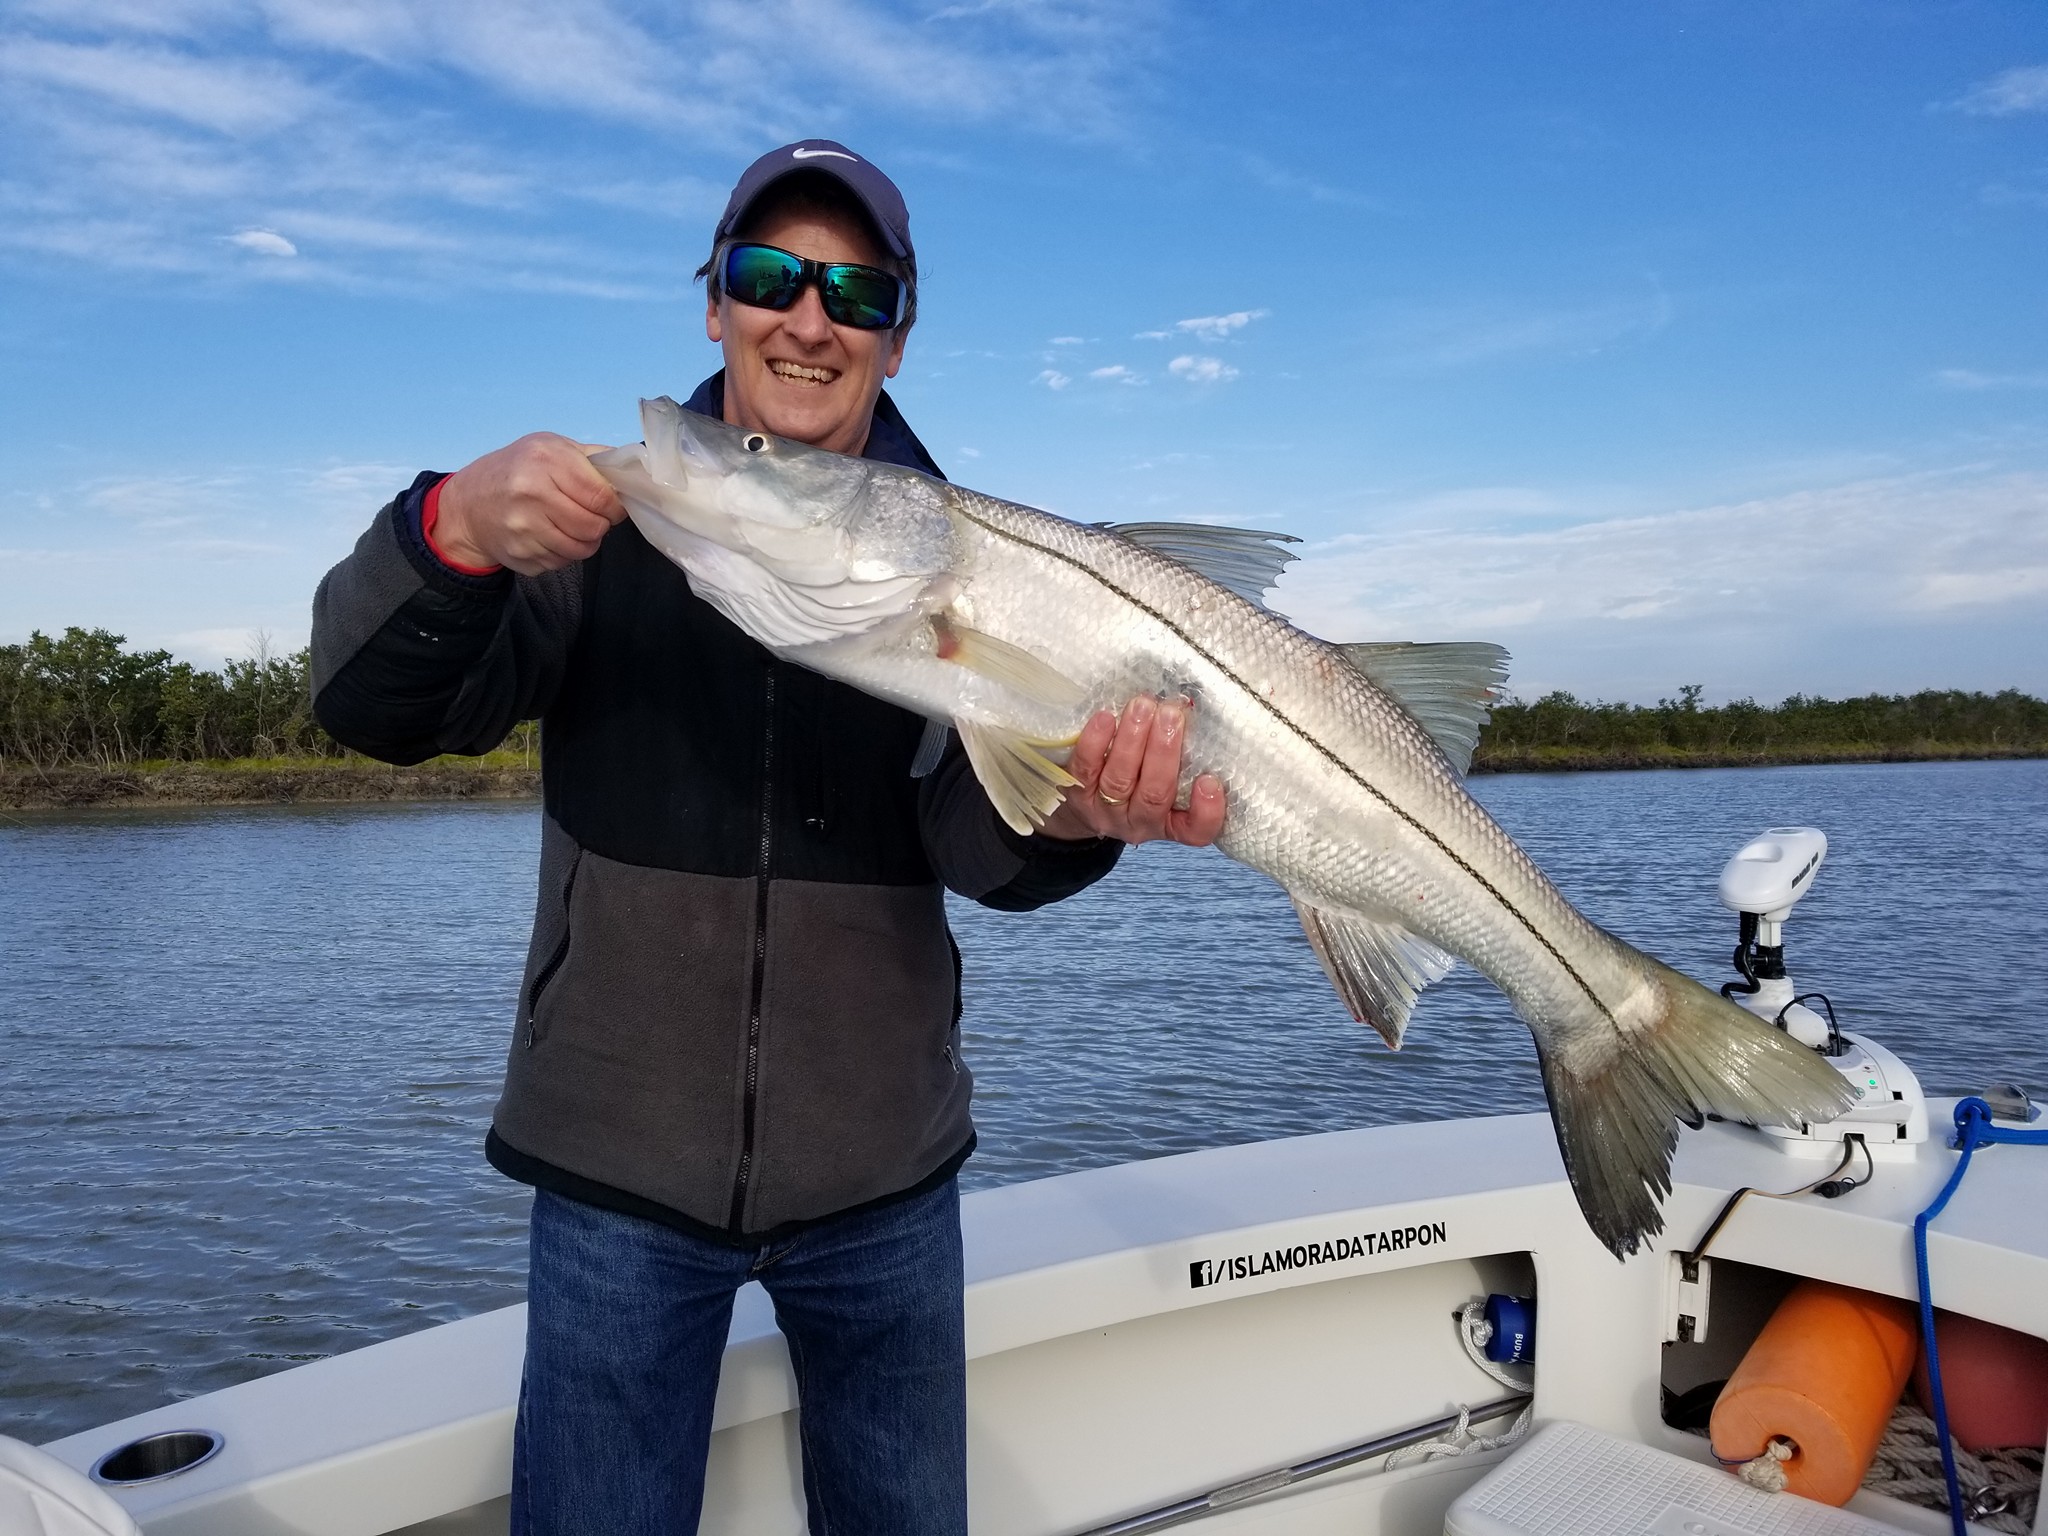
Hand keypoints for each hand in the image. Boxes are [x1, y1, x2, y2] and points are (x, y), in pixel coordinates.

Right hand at [433, 433, 626, 575]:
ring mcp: (522, 529)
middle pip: (593, 527)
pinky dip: (564, 553)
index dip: (615, 506)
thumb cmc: (517, 470)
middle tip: (594, 516)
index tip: (614, 506)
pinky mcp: (519, 555)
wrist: (468, 503)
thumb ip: (592, 458)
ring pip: (581, 550)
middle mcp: (531, 494)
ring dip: (586, 541)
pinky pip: (561, 562)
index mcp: (544, 461)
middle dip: (601, 525)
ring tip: (576, 526)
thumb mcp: (550, 447)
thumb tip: (633, 472)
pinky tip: (552, 536)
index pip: (600, 496)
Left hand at [1037, 694, 1225, 846]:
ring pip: (1120, 779)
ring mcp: (1106, 811)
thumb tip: (1192, 710)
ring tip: (1143, 707)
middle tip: (1171, 715)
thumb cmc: (1142, 779)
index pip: (1196, 831)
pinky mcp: (1077, 794)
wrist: (1087, 800)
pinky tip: (1106, 718)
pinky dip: (1095, 742)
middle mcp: (1140, 822)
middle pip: (1154, 795)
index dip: (1206, 811)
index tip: (1210, 781)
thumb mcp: (1169, 777)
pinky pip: (1086, 769)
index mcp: (1172, 823)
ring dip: (1133, 739)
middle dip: (1164, 752)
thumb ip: (1184, 757)